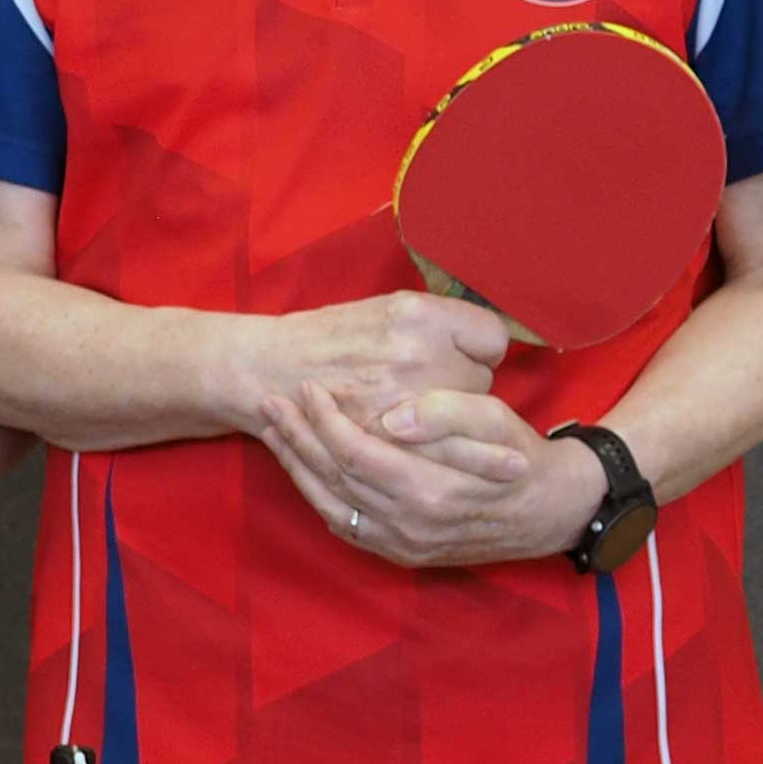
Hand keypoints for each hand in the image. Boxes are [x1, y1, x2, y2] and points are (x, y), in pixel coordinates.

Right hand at [221, 291, 507, 432]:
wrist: (270, 372)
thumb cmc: (332, 338)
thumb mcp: (389, 308)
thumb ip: (441, 323)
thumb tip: (486, 344)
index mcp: (420, 316)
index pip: (492, 338)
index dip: (480, 349)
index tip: (466, 356)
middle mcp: (418, 355)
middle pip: (481, 383)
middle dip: (465, 388)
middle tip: (436, 387)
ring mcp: (404, 403)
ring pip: (463, 425)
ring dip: (453, 427)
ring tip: (428, 417)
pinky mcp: (388, 443)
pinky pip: (438, 455)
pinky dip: (434, 454)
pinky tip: (420, 446)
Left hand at [253, 384, 604, 569]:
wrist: (551, 511)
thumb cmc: (521, 456)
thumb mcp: (496, 420)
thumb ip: (445, 413)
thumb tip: (393, 418)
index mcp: (430, 491)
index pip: (354, 452)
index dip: (324, 420)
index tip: (308, 388)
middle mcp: (409, 526)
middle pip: (333, 478)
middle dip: (298, 437)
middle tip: (272, 402)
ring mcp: (403, 544)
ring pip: (330, 505)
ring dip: (297, 466)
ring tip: (274, 430)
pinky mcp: (402, 553)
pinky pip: (344, 527)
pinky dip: (317, 495)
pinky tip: (303, 467)